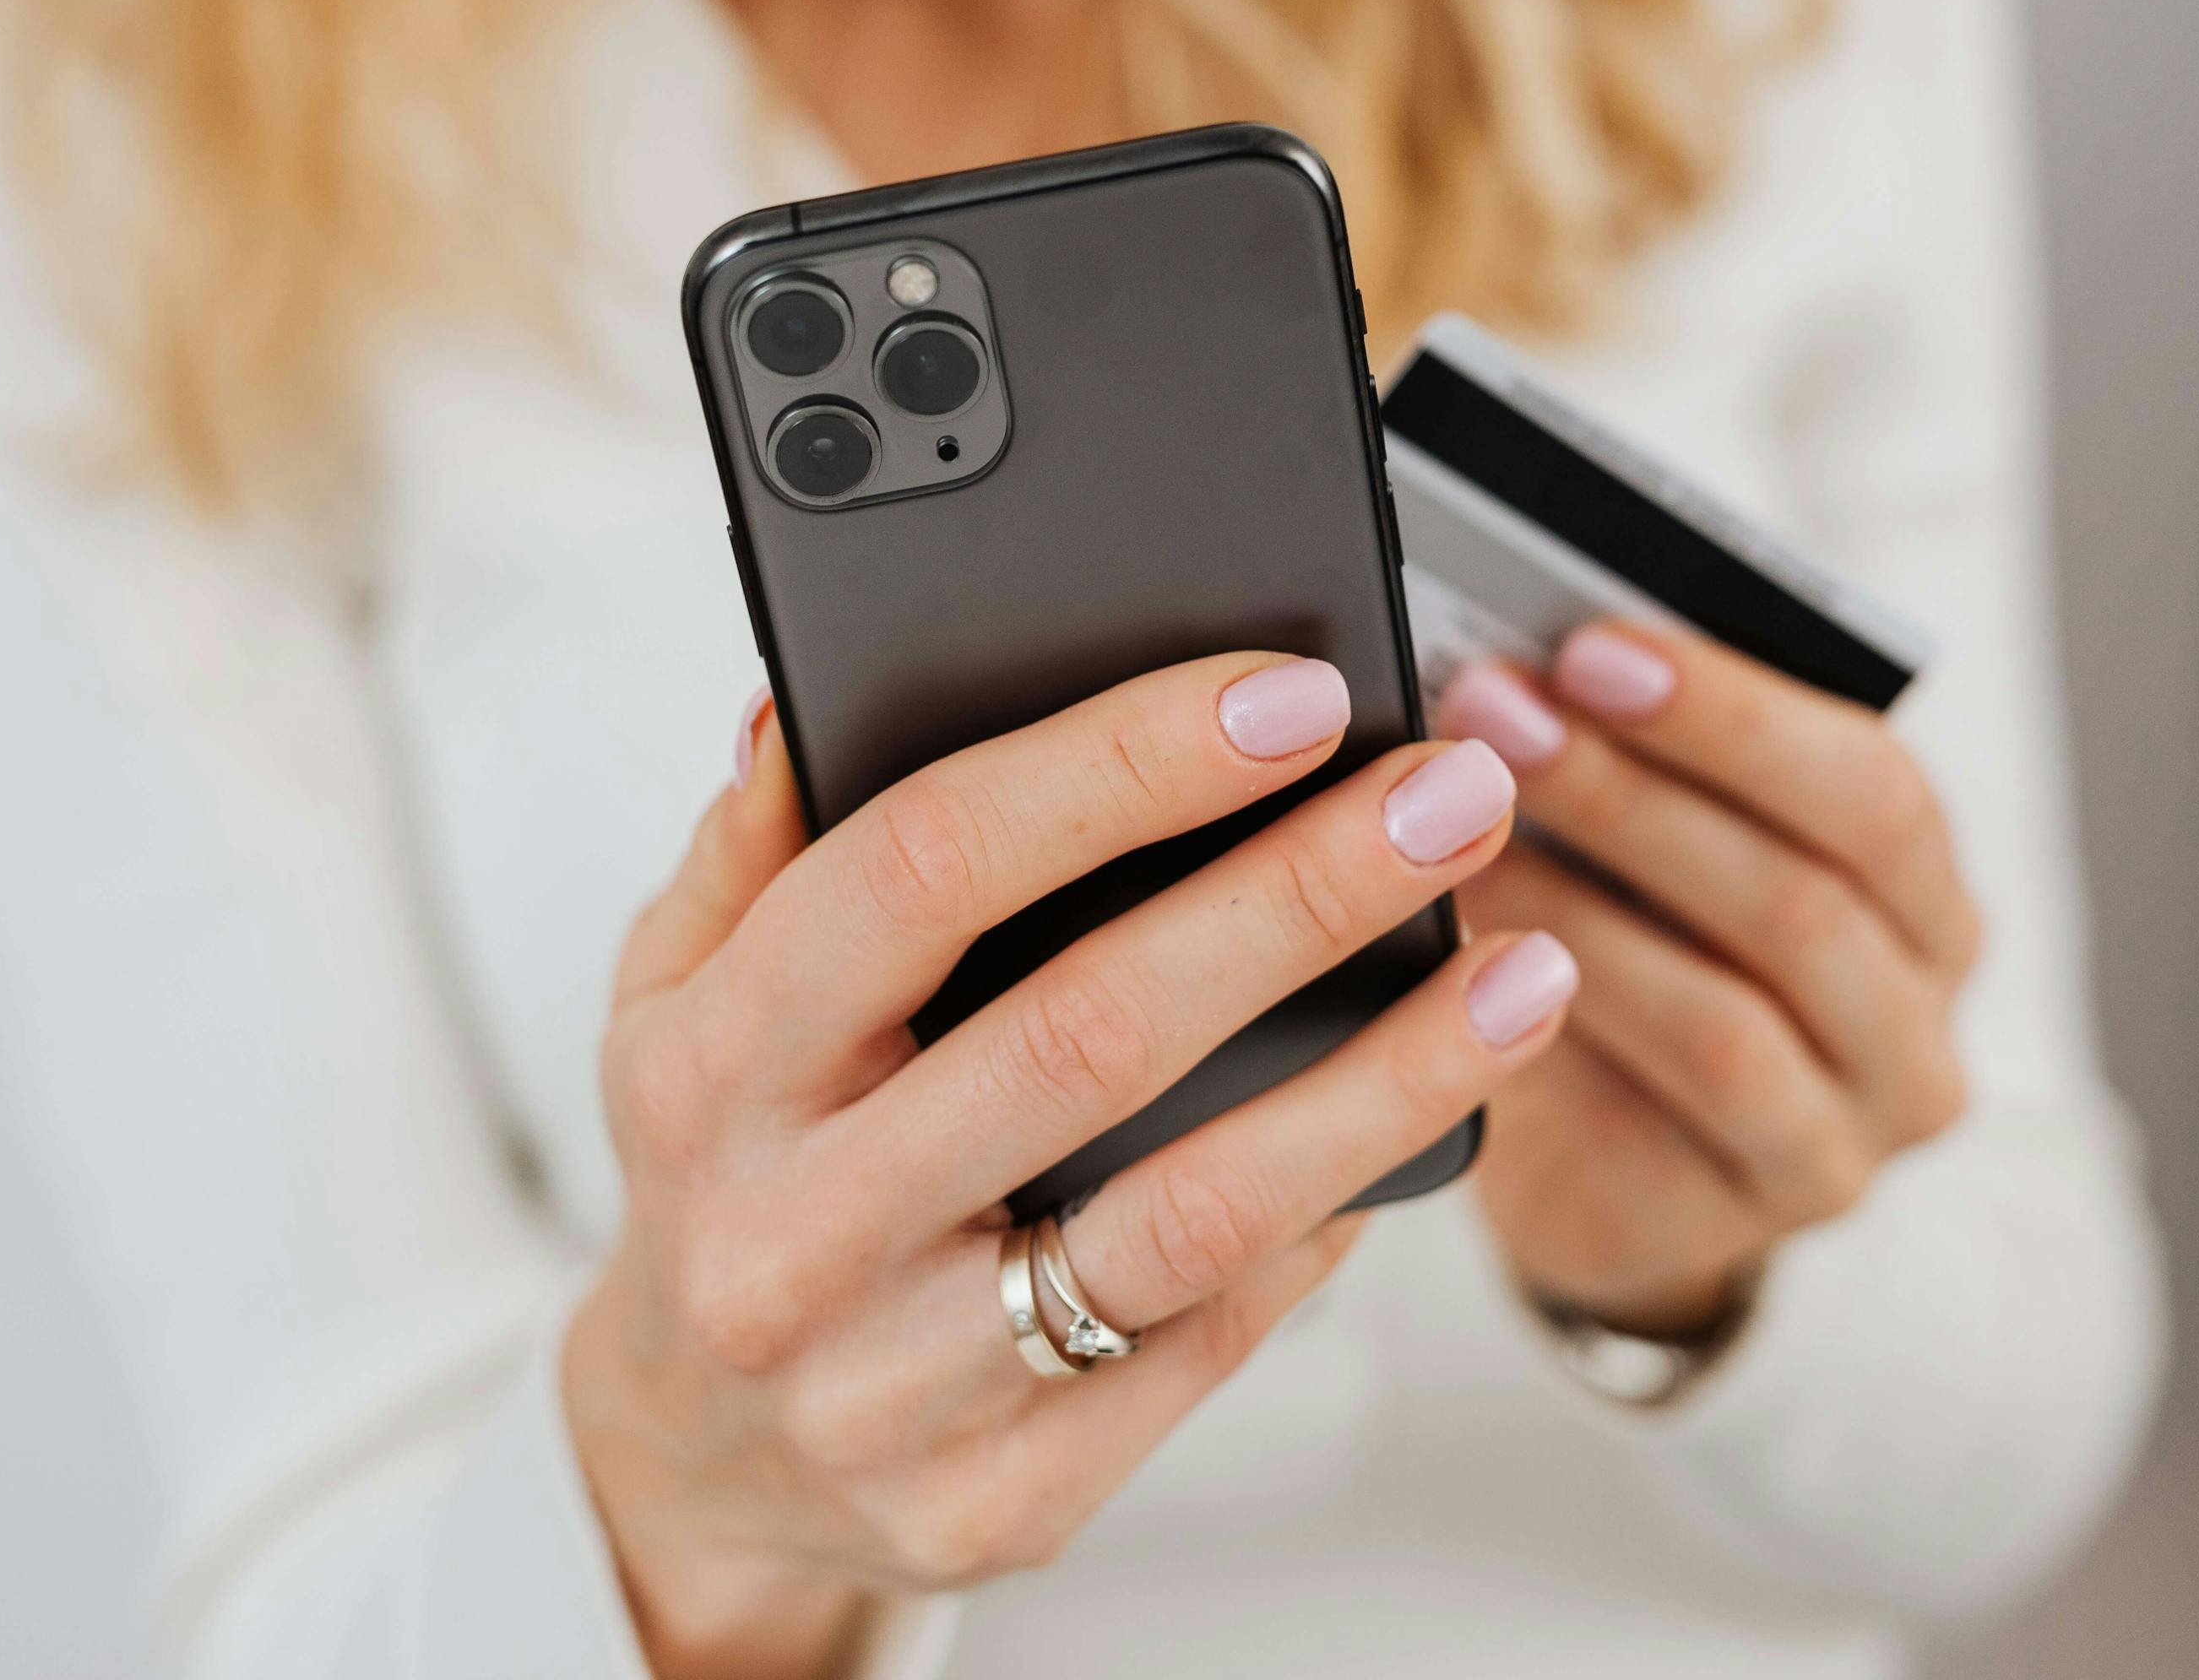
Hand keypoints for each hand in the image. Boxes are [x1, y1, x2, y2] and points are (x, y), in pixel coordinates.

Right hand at [564, 654, 1574, 1679]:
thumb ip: (758, 845)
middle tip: (1455, 796)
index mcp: (708, 1070)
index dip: (1120, 765)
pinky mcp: (1003, 1499)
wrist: (696, 1466)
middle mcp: (789, 1235)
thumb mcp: (671, 994)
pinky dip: (1334, 1219)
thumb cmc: (730, 1172)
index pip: (924, 869)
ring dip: (1389, 1079)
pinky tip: (1424, 1118)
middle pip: (1091, 1032)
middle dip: (1302, 896)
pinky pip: (1213, 1338)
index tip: (1289, 699)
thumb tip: (823, 701)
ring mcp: (894, 1388)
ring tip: (1527, 971)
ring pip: (1194, 1213)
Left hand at [1439, 623, 1981, 1340]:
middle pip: (1803, 897)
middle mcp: (1918, 1023)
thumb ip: (1639, 755)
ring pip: (1730, 1016)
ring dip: (1580, 908)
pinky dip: (1564, 1021)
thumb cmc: (1633, 950)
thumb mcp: (1654, 847)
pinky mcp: (1752, 1221)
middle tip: (1495, 712)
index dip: (1732, 713)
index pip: (1871, 788)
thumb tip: (1531, 655)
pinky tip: (1467, 961)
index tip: (1588, 646)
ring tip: (1456, 829)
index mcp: (1923, 895)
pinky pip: (1662, 1123)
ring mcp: (1850, 1141)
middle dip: (1631, 791)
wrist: (1597, 1163)